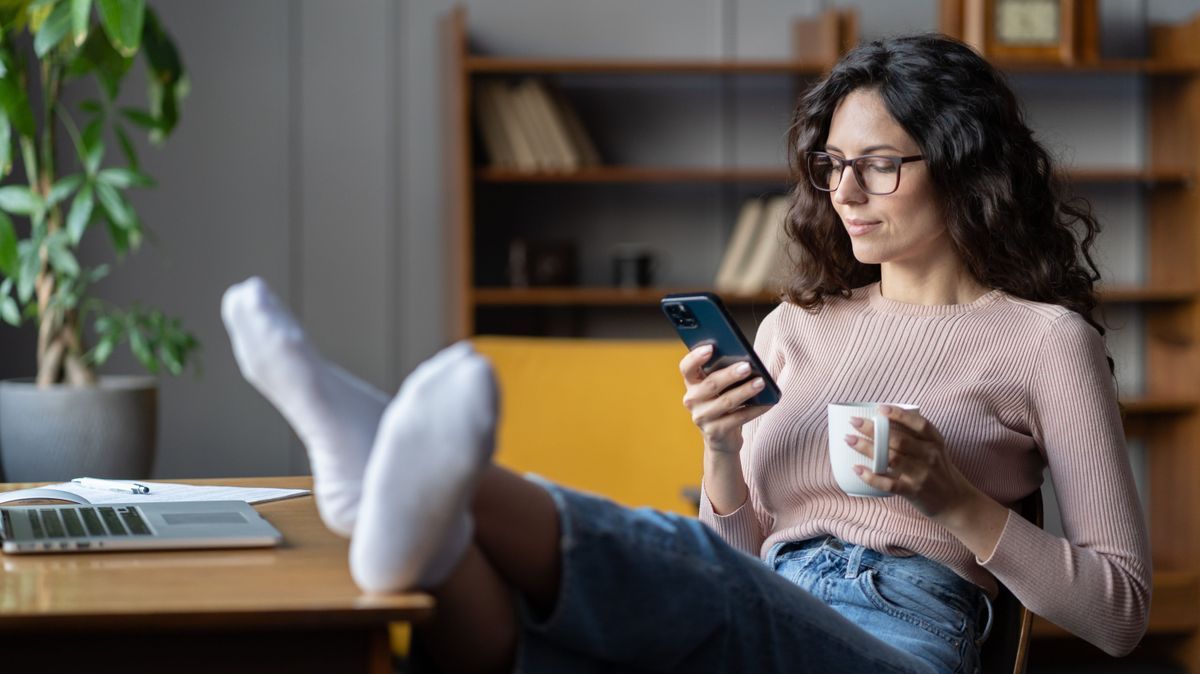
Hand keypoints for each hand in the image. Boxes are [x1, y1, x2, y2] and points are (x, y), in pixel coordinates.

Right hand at [679, 345, 770, 453]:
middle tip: (747, 366)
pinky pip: (738, 419)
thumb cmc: (724, 403)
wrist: (722, 438)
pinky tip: (767, 403)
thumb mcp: (719, 388)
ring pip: (726, 402)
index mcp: (692, 383)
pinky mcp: (715, 432)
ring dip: (745, 391)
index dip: (695, 357)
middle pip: (710, 384)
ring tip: (761, 383)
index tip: (710, 347)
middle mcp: (692, 400)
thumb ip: (724, 373)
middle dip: (730, 374)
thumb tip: (746, 360)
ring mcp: (702, 417)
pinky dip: (755, 410)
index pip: (687, 367)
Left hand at [846, 405, 975, 517]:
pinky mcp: (914, 491)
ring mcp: (922, 474)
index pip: (918, 424)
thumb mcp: (935, 450)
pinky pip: (889, 483)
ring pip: (891, 458)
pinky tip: (858, 469)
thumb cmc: (939, 472)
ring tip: (850, 440)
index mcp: (935, 442)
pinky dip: (872, 476)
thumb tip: (883, 420)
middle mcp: (930, 456)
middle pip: (898, 439)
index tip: (880, 408)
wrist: (956, 503)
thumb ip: (916, 437)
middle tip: (854, 422)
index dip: (899, 414)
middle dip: (873, 429)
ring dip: (867, 448)